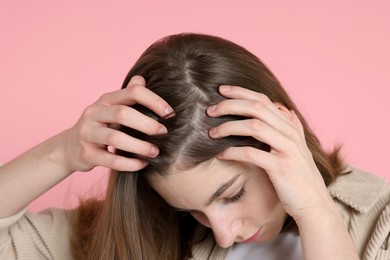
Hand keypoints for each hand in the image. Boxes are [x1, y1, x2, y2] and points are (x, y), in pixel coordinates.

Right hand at [60, 76, 173, 172]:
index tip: (170, 114)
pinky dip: (130, 163)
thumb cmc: (101, 126)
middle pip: (123, 114)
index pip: (133, 92)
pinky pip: (111, 160)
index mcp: (106, 99)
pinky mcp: (86, 154)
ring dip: (139, 146)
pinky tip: (142, 164)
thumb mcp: (112, 108)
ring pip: (115, 138)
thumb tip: (143, 79)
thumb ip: (128, 96)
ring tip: (155, 152)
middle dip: (147, 124)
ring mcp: (88, 133)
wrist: (70, 147)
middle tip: (164, 133)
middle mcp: (94, 112)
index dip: (154, 101)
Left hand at [207, 85, 333, 220]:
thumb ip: (288, 126)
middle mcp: (290, 133)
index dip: (241, 92)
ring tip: (212, 133)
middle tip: (210, 110)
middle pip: (257, 108)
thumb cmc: (298, 175)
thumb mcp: (296, 146)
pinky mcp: (281, 168)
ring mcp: (287, 149)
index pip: (263, 100)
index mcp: (290, 126)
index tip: (221, 90)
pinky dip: (233, 152)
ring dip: (229, 127)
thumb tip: (280, 107)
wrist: (313, 203)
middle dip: (230, 105)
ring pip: (254, 127)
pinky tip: (220, 154)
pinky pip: (252, 154)